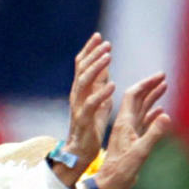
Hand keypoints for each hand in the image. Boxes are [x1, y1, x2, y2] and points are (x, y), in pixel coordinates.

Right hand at [61, 35, 114, 182]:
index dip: (89, 50)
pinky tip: (112, 85)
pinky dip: (101, 93)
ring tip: (108, 57)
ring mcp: (78, 107)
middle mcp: (76, 95)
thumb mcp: (98, 103)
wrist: (80, 151)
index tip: (99, 37)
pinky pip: (91, 104)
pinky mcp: (84, 120)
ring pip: (84, 83)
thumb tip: (105, 70)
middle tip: (106, 43)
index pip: (81, 65)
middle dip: (93, 55)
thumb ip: (100, 86)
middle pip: (82, 70)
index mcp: (80, 90)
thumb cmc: (90, 127)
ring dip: (96, 68)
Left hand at [93, 72, 170, 188]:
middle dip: (150, 86)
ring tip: (164, 87)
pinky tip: (160, 113)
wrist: (109, 184)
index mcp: (124, 123)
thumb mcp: (140, 152)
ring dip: (152, 97)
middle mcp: (125, 124)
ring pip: (141, 109)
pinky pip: (143, 123)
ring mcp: (129, 132)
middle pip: (137, 99)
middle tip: (164, 76)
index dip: (146, 84)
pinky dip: (152, 115)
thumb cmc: (122, 170)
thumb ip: (153, 134)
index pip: (134, 95)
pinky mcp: (132, 141)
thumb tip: (165, 114)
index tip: (160, 75)